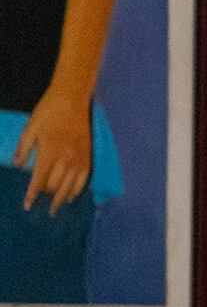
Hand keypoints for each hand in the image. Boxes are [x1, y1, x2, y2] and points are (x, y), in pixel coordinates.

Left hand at [14, 87, 93, 212]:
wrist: (72, 99)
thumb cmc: (48, 111)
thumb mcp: (30, 127)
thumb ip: (23, 148)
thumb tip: (17, 165)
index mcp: (50, 151)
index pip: (39, 179)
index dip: (32, 194)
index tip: (27, 205)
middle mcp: (66, 158)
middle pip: (55, 185)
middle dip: (46, 196)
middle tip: (40, 203)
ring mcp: (79, 158)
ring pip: (71, 185)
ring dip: (61, 198)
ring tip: (55, 207)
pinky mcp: (88, 156)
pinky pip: (84, 179)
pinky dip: (77, 189)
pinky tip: (70, 196)